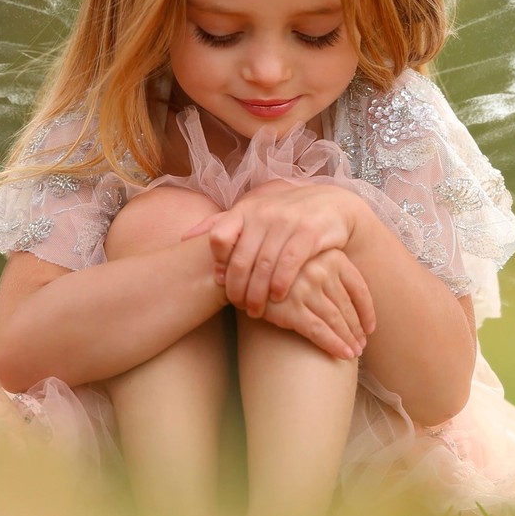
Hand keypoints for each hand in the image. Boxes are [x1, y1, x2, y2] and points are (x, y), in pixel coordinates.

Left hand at [182, 182, 363, 318]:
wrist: (330, 205)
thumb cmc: (284, 215)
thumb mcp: (252, 214)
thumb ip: (220, 225)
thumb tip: (184, 238)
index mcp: (245, 210)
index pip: (218, 237)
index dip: (218, 263)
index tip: (222, 281)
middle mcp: (264, 213)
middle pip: (240, 259)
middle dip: (237, 289)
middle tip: (239, 307)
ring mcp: (287, 222)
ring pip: (263, 266)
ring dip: (258, 293)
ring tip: (256, 310)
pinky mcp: (309, 233)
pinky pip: (289, 264)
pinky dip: (281, 284)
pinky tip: (279, 298)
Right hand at [257, 248, 375, 359]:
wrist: (244, 270)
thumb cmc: (282, 270)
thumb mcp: (311, 263)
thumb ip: (332, 276)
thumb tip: (357, 310)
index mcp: (333, 257)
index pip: (359, 289)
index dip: (367, 312)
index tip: (370, 328)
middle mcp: (321, 270)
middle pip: (347, 307)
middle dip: (357, 330)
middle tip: (361, 345)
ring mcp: (306, 289)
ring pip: (336, 320)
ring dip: (348, 340)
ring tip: (354, 353)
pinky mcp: (291, 308)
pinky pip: (319, 331)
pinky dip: (334, 345)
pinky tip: (343, 355)